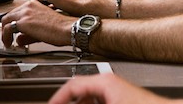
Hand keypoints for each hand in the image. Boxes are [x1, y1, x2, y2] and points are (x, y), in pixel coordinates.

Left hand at [0, 0, 74, 47]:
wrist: (67, 28)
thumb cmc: (61, 27)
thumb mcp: (42, 28)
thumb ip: (28, 34)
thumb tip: (19, 40)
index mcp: (34, 4)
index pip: (17, 12)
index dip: (13, 22)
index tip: (13, 30)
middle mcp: (28, 6)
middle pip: (9, 15)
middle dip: (6, 27)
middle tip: (7, 37)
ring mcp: (25, 13)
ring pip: (6, 21)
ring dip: (5, 33)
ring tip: (7, 42)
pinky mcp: (24, 22)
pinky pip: (8, 29)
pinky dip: (6, 37)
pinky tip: (9, 44)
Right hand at [29, 0, 86, 14]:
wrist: (82, 8)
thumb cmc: (72, 0)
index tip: (32, 0)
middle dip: (37, 0)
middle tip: (37, 6)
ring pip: (44, 1)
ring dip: (43, 6)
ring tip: (44, 11)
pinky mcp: (58, 3)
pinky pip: (49, 6)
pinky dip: (48, 9)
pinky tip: (49, 13)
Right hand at [48, 74, 169, 103]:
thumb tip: (64, 103)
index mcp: (104, 81)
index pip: (71, 85)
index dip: (57, 98)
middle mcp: (110, 82)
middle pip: (79, 91)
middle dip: (69, 102)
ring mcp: (118, 91)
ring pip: (91, 97)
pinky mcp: (125, 99)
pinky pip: (101, 101)